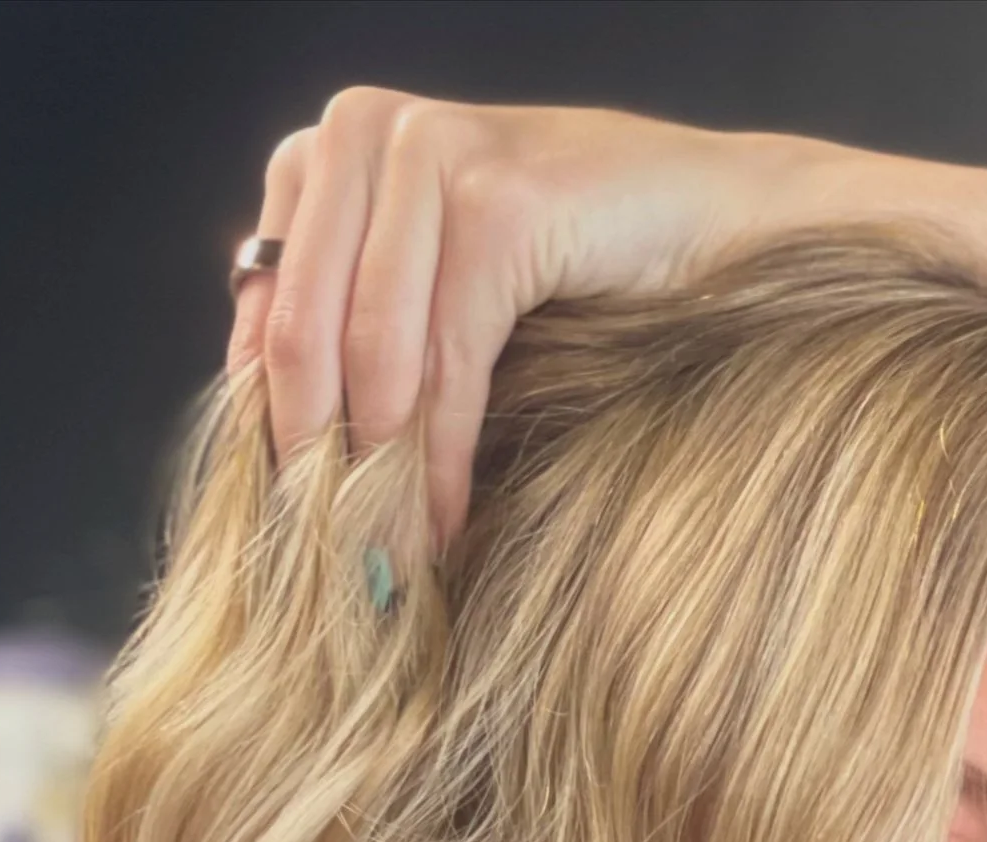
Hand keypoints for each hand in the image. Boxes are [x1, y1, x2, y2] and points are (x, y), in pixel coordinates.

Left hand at [227, 92, 827, 546]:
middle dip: (319, 466)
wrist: (722, 225)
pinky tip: (450, 524)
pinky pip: (448, 364)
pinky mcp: (498, 206)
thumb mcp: (439, 288)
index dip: (273, 433)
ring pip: (372, 356)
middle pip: (302, 336)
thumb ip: (355, 329)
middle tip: (335, 565)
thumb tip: (280, 453)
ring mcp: (431, 156)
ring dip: (382, 478)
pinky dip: (443, 460)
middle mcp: (363, 131)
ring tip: (394, 561)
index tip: (293, 529)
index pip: (264, 315)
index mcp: (327, 149)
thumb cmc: (584, 266)